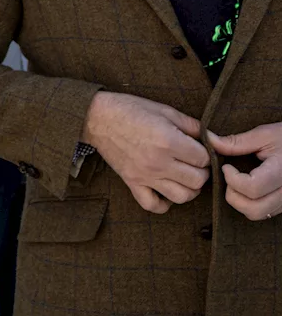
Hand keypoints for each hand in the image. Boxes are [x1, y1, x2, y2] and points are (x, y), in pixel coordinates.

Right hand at [82, 91, 209, 213]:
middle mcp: (158, 162)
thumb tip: (218, 139)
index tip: (198, 148)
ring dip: (189, 188)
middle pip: (198, 180)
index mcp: (168, 141)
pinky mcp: (132, 182)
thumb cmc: (131, 110)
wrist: (97, 117)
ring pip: (181, 196)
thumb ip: (194, 126)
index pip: (204, 159)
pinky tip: (166, 192)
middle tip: (193, 162)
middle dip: (201, 171)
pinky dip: (163, 204)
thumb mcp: (165, 111)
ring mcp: (145, 175)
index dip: (206, 153)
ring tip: (184, 177)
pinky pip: (152, 205)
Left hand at [209, 124, 282, 220]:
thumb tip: (209, 140)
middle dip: (233, 195)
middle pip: (253, 209)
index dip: (233, 179)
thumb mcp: (266, 134)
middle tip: (230, 177)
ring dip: (240, 202)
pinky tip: (248, 188)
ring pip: (257, 214)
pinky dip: (250, 204)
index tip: (226, 167)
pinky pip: (264, 213)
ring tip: (238, 182)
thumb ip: (237, 141)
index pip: (253, 188)